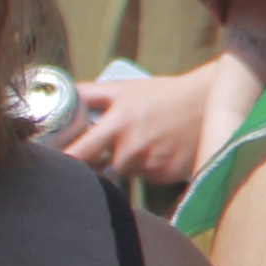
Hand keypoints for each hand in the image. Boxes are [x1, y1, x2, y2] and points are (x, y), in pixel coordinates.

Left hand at [65, 65, 216, 184]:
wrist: (207, 102)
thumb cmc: (161, 94)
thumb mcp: (124, 88)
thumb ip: (89, 95)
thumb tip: (58, 98)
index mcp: (118, 123)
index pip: (79, 153)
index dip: (65, 160)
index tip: (58, 160)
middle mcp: (133, 148)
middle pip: (101, 168)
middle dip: (101, 161)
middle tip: (110, 146)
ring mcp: (151, 164)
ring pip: (126, 172)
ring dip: (127, 163)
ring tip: (144, 142)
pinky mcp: (166, 175)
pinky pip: (146, 177)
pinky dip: (148, 167)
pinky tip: (160, 149)